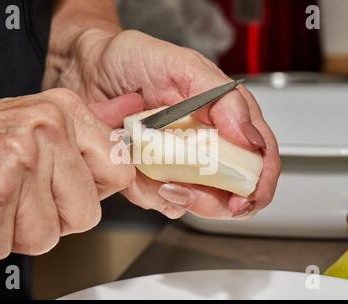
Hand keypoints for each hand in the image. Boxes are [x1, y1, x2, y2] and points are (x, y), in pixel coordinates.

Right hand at [0, 88, 141, 260]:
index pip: (119, 171)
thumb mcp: (34, 127)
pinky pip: (5, 246)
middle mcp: (47, 129)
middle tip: (21, 199)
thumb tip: (124, 156)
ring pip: (46, 236)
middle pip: (86, 214)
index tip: (70, 191)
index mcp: (65, 112)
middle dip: (51, 220)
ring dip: (14, 231)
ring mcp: (22, 159)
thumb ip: (78, 144)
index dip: (94, 194)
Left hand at [49, 29, 280, 219]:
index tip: (245, 197)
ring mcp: (181, 161)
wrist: (88, 69)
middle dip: (214, 201)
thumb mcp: (180, 64)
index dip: (260, 182)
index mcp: (225, 116)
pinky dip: (148, 193)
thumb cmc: (133, 59)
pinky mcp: (154, 174)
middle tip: (187, 189)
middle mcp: (207, 142)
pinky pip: (160, 200)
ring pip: (196, 201)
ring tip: (153, 173)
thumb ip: (220, 97)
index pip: (259, 155)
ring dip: (175, 196)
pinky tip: (136, 171)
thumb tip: (248, 136)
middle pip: (233, 189)